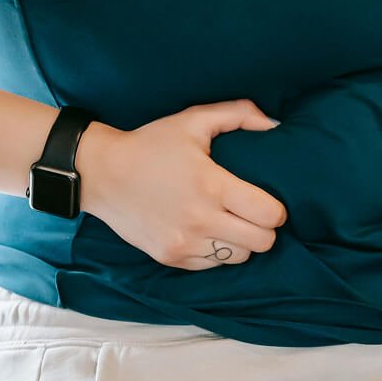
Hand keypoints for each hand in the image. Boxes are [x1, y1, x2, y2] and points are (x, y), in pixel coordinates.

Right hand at [76, 99, 286, 270]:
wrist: (103, 173)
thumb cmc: (152, 143)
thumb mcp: (194, 119)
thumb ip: (240, 114)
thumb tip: (275, 125)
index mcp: (212, 186)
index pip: (268, 214)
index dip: (278, 209)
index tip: (270, 200)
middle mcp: (200, 220)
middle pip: (261, 243)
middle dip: (265, 228)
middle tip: (255, 211)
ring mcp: (184, 244)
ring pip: (238, 258)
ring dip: (243, 242)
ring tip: (233, 221)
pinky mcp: (170, 258)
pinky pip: (212, 266)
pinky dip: (218, 252)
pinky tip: (210, 230)